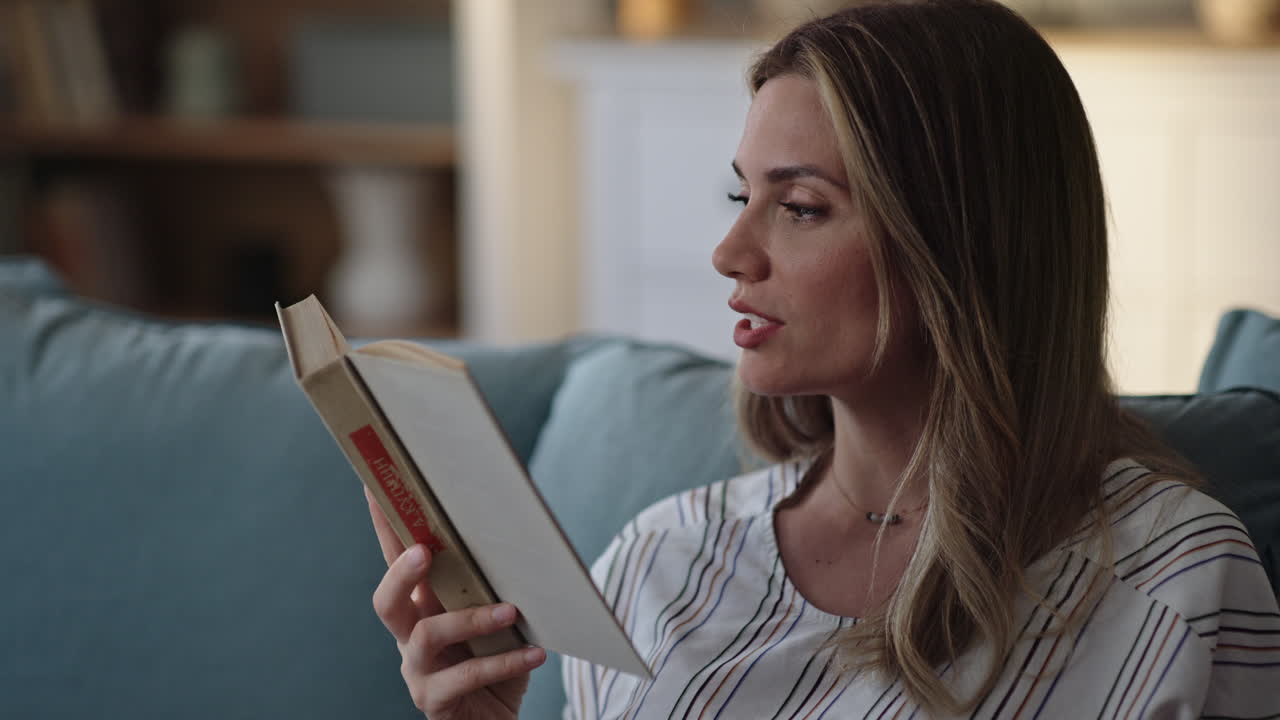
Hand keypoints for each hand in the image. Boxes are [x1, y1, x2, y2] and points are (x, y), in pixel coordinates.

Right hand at [366, 487, 545, 718]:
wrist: (497, 718)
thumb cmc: (497, 657)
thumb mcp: (494, 613)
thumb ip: (488, 581)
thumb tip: (513, 528)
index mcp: (421, 606)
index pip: (396, 558)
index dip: (383, 524)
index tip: (375, 485)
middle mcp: (410, 635)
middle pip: (386, 601)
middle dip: (400, 572)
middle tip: (423, 550)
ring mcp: (418, 670)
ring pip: (427, 636)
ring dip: (470, 619)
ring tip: (510, 610)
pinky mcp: (435, 700)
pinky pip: (465, 677)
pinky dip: (504, 662)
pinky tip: (535, 652)